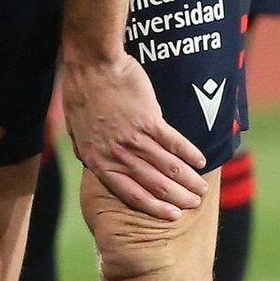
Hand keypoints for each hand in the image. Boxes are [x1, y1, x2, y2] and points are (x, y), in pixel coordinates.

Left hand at [61, 53, 205, 219]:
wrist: (92, 65)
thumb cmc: (82, 94)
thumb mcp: (78, 132)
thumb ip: (91, 153)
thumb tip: (100, 167)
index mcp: (99, 161)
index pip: (130, 194)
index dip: (154, 207)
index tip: (172, 216)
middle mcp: (118, 154)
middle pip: (154, 184)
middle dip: (177, 198)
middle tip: (194, 204)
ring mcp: (134, 137)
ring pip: (167, 167)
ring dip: (188, 179)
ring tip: (201, 189)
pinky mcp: (149, 119)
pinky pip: (174, 142)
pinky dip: (189, 153)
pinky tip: (200, 161)